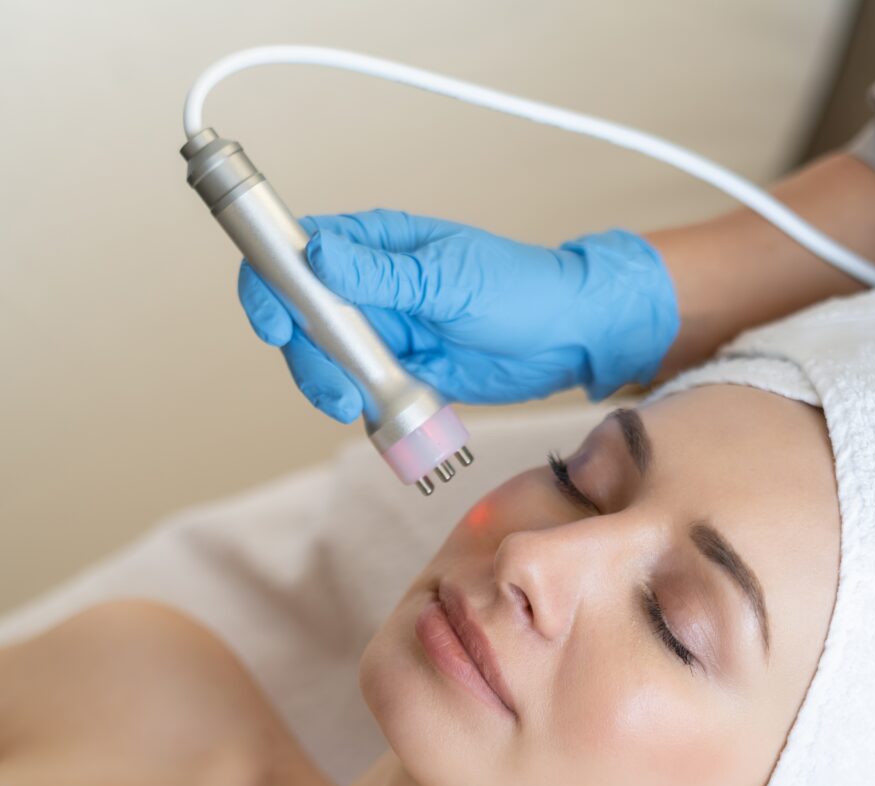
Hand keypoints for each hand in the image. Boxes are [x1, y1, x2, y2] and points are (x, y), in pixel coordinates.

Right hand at [237, 209, 679, 422]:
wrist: (568, 338)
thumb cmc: (522, 290)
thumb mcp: (450, 281)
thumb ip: (383, 276)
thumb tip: (318, 255)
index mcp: (377, 246)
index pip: (298, 254)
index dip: (271, 286)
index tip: (274, 327)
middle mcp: (371, 287)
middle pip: (302, 318)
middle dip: (307, 357)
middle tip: (337, 391)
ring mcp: (386, 330)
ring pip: (327, 359)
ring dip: (330, 386)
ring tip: (360, 406)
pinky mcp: (402, 369)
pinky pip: (362, 388)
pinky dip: (362, 406)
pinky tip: (381, 416)